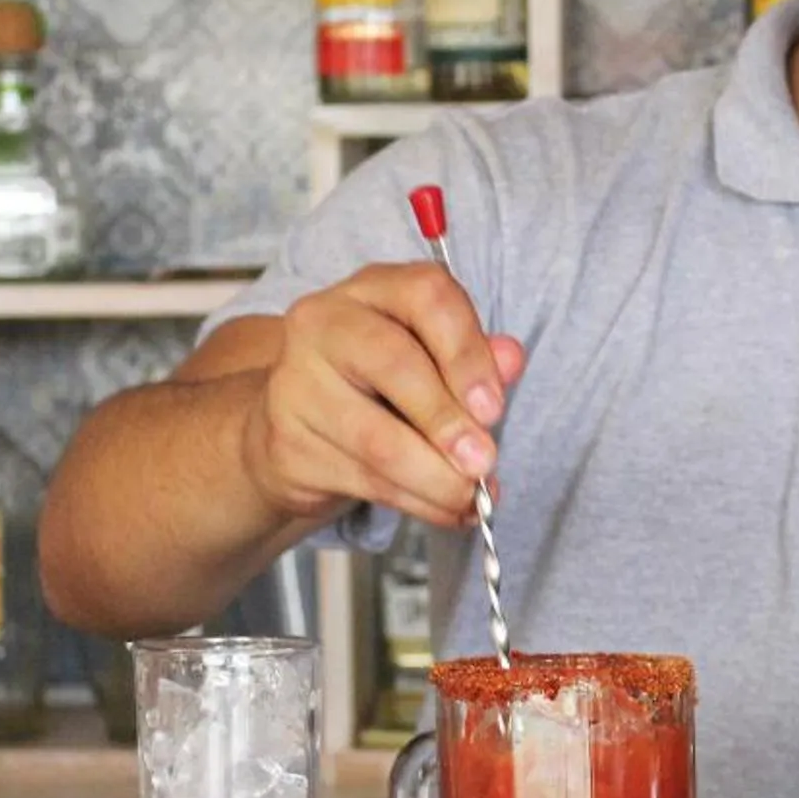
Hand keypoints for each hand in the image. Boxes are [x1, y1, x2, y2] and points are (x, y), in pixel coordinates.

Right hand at [238, 261, 525, 532]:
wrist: (298, 425)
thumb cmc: (379, 384)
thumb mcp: (432, 359)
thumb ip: (474, 357)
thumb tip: (510, 359)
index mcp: (374, 289)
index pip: (427, 297)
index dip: (468, 353)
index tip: (493, 407)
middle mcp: (325, 323)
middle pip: (393, 362)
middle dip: (447, 420)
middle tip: (483, 462)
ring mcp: (297, 381)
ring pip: (376, 437)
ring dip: (434, 477)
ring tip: (469, 497)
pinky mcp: (287, 441)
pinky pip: (362, 479)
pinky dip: (414, 502)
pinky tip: (444, 508)